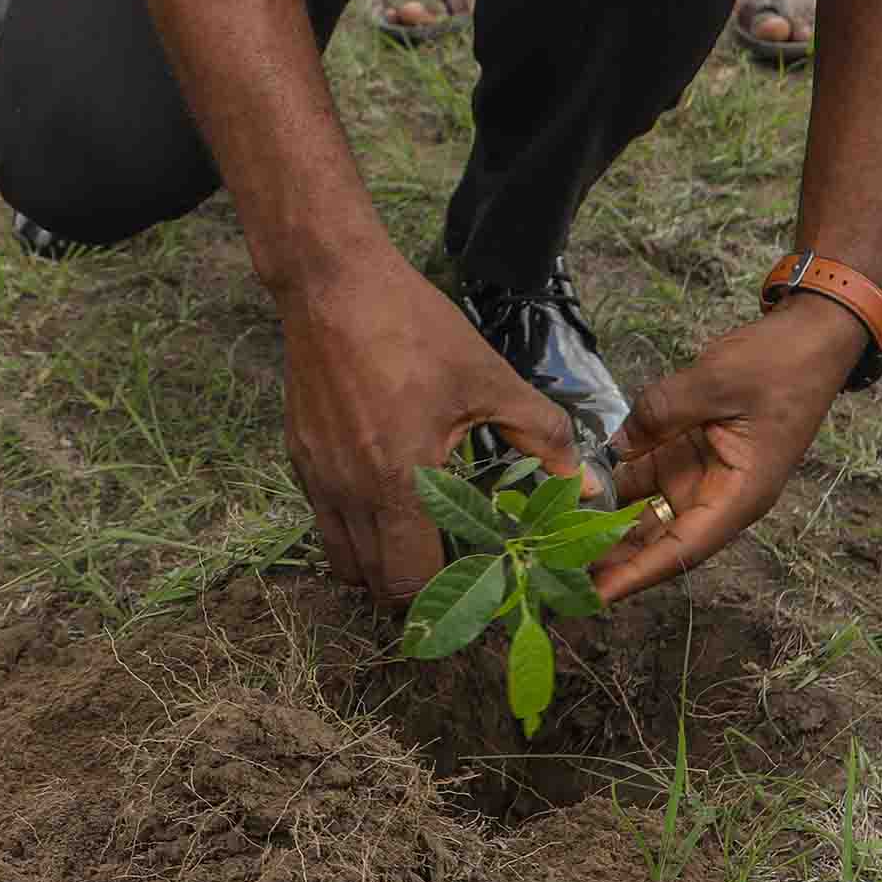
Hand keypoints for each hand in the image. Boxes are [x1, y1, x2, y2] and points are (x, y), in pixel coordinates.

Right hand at [285, 253, 587, 608]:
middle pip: (372, 583)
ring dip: (376, 561)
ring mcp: (317, 475)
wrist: (332, 284)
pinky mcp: (298, 454)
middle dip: (411, 588)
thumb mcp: (488, 379)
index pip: (409, 582)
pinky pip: (324, 517)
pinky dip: (353, 526)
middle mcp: (349, 491)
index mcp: (398, 481)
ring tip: (415, 536)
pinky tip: (385, 490)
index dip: (446, 597)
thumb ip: (542, 436)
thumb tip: (582, 484)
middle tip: (452, 565)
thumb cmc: (414, 329)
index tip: (477, 583)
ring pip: (340, 558)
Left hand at [590, 293, 863, 604]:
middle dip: (615, 557)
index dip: (639, 574)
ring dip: (611, 523)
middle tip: (559, 571)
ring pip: (651, 510)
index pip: (683, 548)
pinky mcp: (693, 450)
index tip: (598, 596)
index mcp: (740, 495)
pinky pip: (650, 476)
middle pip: (662, 538)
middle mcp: (722, 494)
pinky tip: (579, 487)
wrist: (809, 340)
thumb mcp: (715, 383)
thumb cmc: (777, 367)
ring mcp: (706, 473)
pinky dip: (619, 483)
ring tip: (558, 537)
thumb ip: (661, 412)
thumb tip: (618, 444)